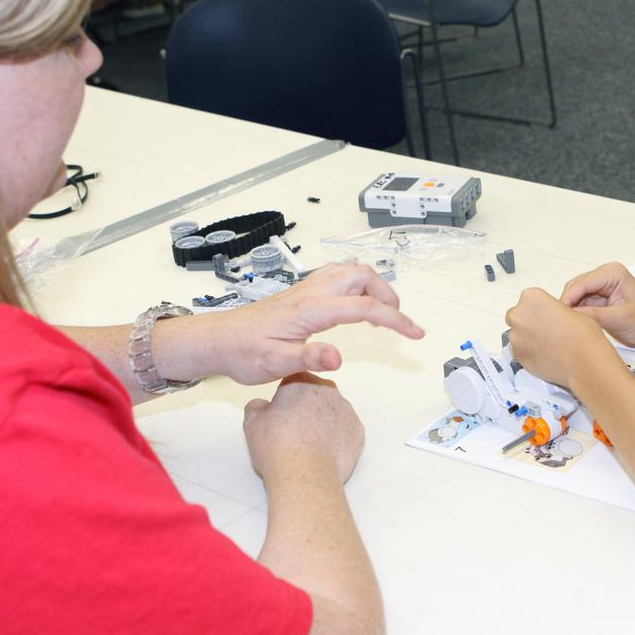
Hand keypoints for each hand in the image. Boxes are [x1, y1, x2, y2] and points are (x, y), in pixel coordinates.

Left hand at [162, 262, 423, 384]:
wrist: (218, 340)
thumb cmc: (242, 352)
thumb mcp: (273, 364)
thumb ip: (307, 359)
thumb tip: (338, 358)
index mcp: (309, 309)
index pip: (364, 307)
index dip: (395, 319)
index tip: (416, 333)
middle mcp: (311, 292)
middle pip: (363, 276)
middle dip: (388, 295)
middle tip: (399, 323)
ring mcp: (307, 289)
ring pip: (352, 271)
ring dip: (374, 287)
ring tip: (384, 315)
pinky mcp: (303, 292)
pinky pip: (339, 277)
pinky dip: (359, 287)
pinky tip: (358, 308)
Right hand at [243, 374, 363, 484]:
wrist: (306, 475)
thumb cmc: (276, 446)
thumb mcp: (252, 423)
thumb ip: (256, 407)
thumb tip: (261, 405)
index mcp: (300, 381)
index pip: (293, 380)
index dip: (285, 398)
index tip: (280, 415)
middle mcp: (328, 389)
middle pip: (315, 394)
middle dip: (305, 407)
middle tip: (292, 431)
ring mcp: (347, 410)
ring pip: (332, 412)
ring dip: (322, 422)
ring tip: (308, 445)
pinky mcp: (358, 430)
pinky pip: (345, 430)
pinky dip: (337, 438)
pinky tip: (324, 452)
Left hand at [504, 288, 614, 387]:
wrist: (585, 360)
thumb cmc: (583, 333)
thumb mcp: (569, 309)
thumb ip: (551, 309)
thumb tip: (548, 317)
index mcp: (532, 297)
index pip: (528, 299)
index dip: (539, 308)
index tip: (548, 316)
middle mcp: (519, 315)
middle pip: (516, 315)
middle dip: (527, 322)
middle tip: (545, 330)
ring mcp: (515, 337)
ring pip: (516, 335)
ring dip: (526, 338)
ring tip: (546, 345)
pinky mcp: (517, 356)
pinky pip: (518, 351)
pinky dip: (527, 352)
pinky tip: (543, 355)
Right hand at [559, 262, 634, 346]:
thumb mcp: (621, 319)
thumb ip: (595, 316)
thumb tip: (570, 316)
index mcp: (611, 273)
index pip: (581, 284)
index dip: (567, 300)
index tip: (558, 318)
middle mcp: (604, 275)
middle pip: (574, 288)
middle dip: (566, 305)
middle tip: (558, 325)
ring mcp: (601, 286)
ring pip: (575, 296)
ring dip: (570, 310)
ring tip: (563, 327)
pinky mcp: (599, 298)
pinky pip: (580, 304)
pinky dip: (576, 314)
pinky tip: (572, 326)